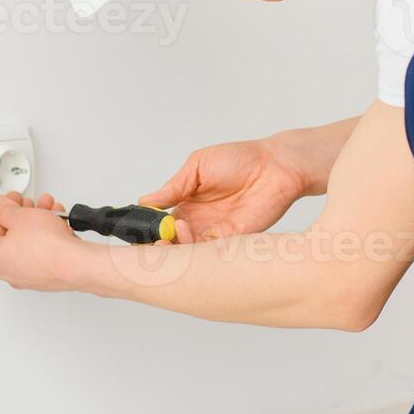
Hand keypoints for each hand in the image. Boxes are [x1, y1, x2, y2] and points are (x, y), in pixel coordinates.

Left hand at [0, 191, 84, 291]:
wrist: (75, 263)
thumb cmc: (46, 246)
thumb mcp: (19, 216)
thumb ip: (3, 208)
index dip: (5, 207)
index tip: (13, 199)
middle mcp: (10, 272)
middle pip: (14, 234)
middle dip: (26, 213)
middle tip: (32, 204)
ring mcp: (31, 276)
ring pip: (32, 240)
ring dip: (40, 220)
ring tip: (50, 209)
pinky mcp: (49, 274)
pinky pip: (45, 250)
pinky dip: (50, 235)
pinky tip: (58, 222)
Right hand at [141, 138, 312, 242]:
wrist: (276, 166)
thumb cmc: (240, 159)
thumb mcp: (198, 166)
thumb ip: (173, 187)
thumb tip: (145, 201)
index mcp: (186, 202)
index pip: (160, 222)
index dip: (148, 228)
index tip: (137, 229)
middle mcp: (198, 221)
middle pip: (170, 241)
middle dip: (158, 244)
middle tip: (152, 238)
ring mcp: (214, 233)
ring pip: (188, 251)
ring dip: (176, 247)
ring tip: (174, 230)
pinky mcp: (232, 241)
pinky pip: (209, 254)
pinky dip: (196, 251)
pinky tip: (189, 236)